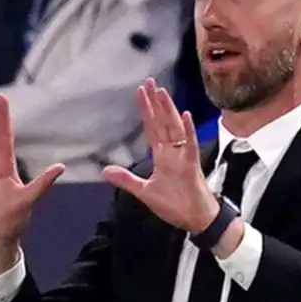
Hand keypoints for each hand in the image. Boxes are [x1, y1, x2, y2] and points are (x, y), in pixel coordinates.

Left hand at [102, 81, 216, 233]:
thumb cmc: (175, 205)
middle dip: (156, 102)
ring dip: (168, 110)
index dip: (146, 110)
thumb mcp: (145, 192)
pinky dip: (188, 131)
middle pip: (163, 122)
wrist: (195, 220)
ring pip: (174, 128)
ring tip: (162, 92)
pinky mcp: (192, 165)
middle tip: (149, 82)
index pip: (152, 128)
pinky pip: (190, 145)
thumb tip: (105, 171)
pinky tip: (185, 116)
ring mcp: (183, 156)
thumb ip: (126, 180)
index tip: (141, 92)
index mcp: (162, 156)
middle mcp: (173, 152)